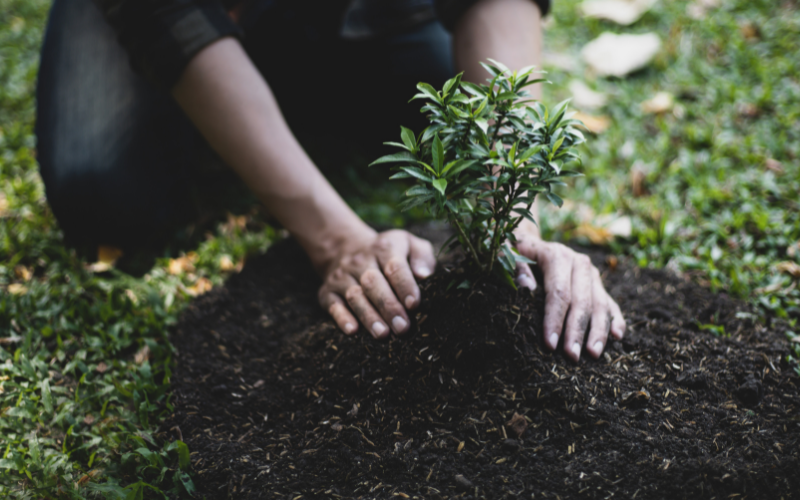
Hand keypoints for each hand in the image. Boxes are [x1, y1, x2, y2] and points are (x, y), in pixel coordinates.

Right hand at [317, 230, 435, 338]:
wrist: (345, 248)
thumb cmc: (389, 254)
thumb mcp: (409, 244)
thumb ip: (422, 256)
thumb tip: (424, 275)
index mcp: (384, 248)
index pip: (395, 267)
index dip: (404, 286)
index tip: (414, 304)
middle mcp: (360, 261)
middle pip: (373, 283)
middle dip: (388, 306)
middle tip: (402, 328)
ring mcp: (342, 276)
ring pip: (354, 296)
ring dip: (368, 316)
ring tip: (382, 334)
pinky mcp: (328, 291)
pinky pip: (333, 305)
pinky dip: (342, 318)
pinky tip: (353, 331)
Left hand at [513, 230, 625, 361]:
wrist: (528, 242)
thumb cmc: (513, 252)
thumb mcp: (506, 253)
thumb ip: (514, 267)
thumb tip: (528, 287)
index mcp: (556, 256)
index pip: (558, 292)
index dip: (555, 319)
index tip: (550, 344)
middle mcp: (579, 263)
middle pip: (582, 301)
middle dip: (577, 331)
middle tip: (572, 356)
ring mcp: (591, 274)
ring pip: (600, 303)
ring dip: (599, 330)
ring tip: (594, 354)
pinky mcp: (597, 283)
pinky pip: (610, 302)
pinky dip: (615, 319)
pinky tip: (617, 336)